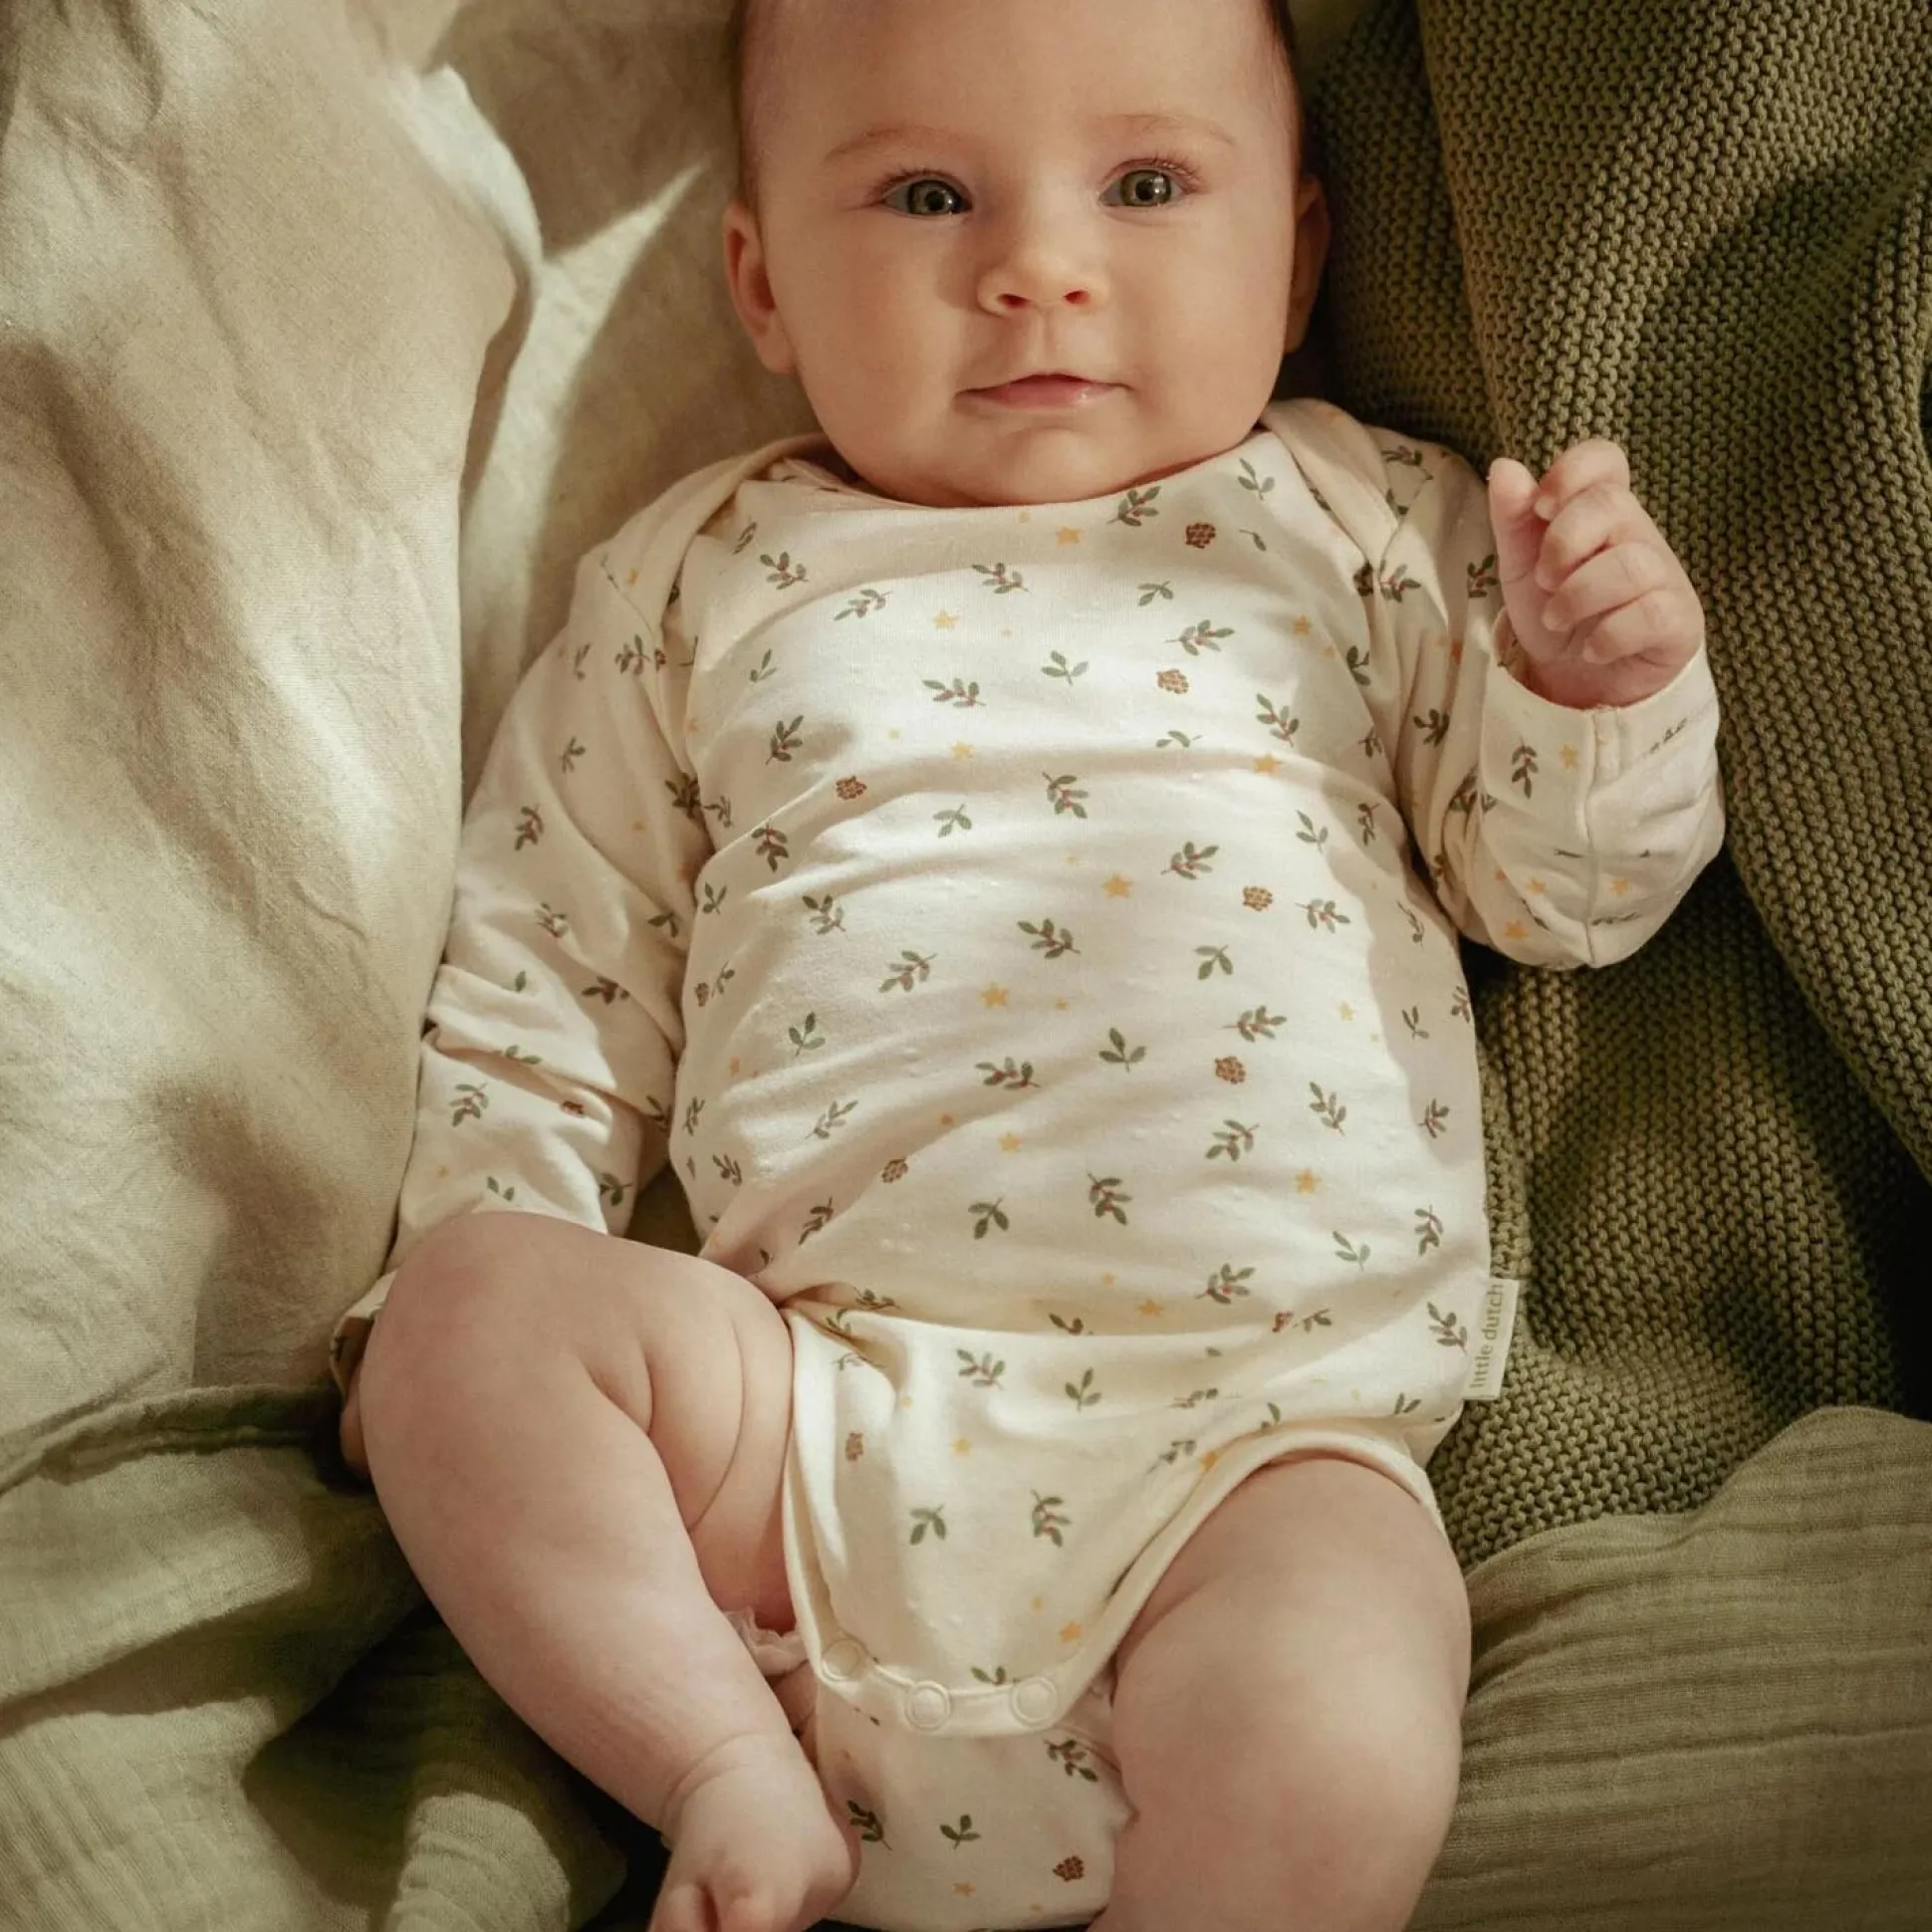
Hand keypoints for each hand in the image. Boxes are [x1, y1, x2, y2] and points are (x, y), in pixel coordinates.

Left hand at [1487, 440, 1704, 708]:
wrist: (1579, 681)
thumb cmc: (1555, 610)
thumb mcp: (1520, 565)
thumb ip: (1512, 519)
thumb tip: (1504, 467)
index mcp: (1599, 512)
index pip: (1605, 460)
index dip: (1573, 471)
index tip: (1541, 507)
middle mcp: (1637, 533)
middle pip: (1612, 504)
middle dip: (1563, 543)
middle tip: (1543, 581)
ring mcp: (1664, 575)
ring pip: (1632, 563)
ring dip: (1580, 595)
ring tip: (1557, 621)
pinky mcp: (1678, 619)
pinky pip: (1653, 613)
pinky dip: (1611, 634)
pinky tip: (1591, 649)